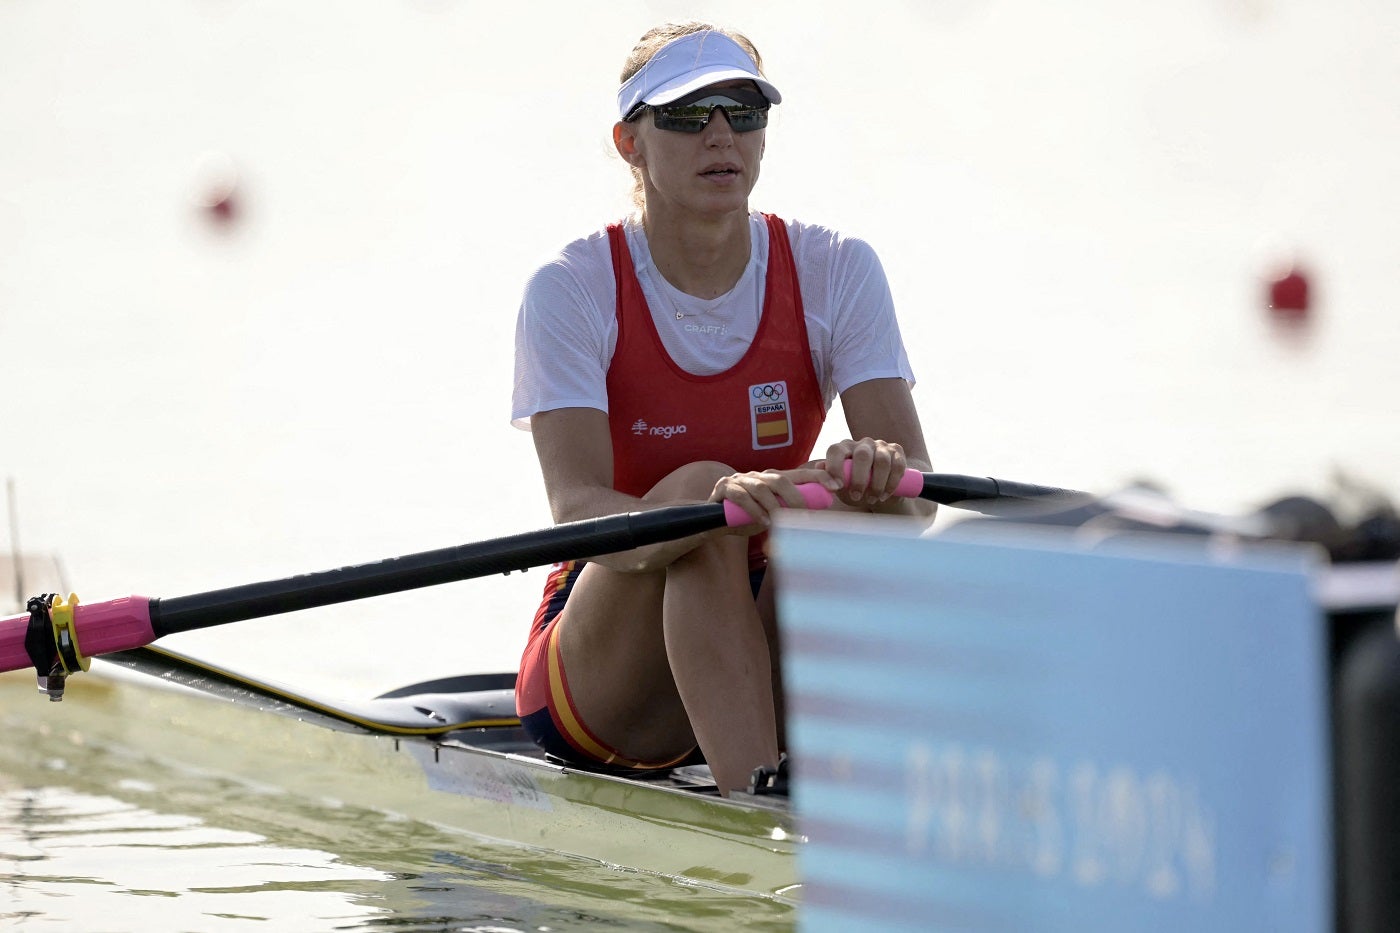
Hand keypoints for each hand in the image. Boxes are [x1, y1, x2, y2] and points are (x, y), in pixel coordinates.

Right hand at [708, 467, 841, 531]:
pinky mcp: (724, 488)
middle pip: (780, 479)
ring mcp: (740, 480)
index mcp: (771, 479)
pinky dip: (754, 510)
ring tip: (781, 523)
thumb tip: (819, 518)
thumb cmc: (747, 518)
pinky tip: (762, 523)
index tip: (836, 486)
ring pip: (761, 488)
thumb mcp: (771, 515)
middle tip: (805, 516)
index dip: (818, 477)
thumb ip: (790, 512)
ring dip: (774, 507)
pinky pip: (741, 497)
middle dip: (796, 497)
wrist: (712, 522)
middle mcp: (757, 476)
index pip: (798, 473)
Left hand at [822, 437, 906, 507]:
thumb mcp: (840, 484)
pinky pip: (897, 465)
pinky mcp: (897, 451)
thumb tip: (819, 469)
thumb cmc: (855, 486)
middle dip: (859, 479)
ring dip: (877, 484)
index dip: (835, 467)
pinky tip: (884, 496)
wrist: (880, 489)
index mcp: (844, 447)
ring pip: (882, 461)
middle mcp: (863, 443)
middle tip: (856, 497)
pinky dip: (891, 483)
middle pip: (862, 455)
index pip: (836, 450)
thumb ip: (827, 477)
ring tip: (871, 500)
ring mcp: (881, 446)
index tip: (836, 487)